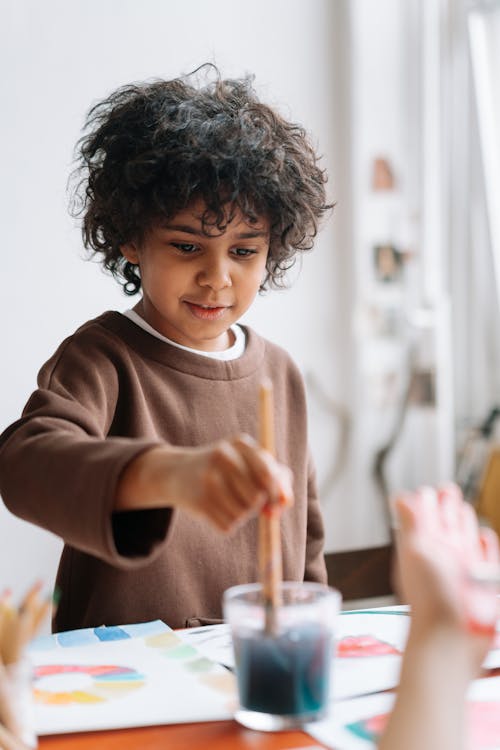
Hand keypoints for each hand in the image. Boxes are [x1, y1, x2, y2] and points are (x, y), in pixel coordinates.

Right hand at [116, 434, 292, 531]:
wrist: (179, 472)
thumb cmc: (226, 469)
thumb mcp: (249, 462)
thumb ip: (277, 478)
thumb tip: (285, 503)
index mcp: (240, 443)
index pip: (268, 473)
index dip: (276, 492)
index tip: (276, 501)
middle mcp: (222, 456)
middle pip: (256, 497)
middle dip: (257, 505)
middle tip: (248, 500)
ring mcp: (208, 478)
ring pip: (243, 514)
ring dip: (242, 515)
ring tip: (231, 502)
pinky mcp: (198, 501)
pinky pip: (227, 525)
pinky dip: (228, 523)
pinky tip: (217, 510)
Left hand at [394, 484, 498, 669]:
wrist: (452, 640)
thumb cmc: (430, 599)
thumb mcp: (416, 552)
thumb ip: (412, 524)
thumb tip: (402, 498)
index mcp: (423, 545)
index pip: (424, 517)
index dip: (427, 502)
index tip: (428, 491)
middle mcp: (443, 556)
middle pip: (446, 524)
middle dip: (447, 506)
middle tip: (447, 489)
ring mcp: (464, 568)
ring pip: (465, 536)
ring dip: (465, 521)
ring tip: (461, 508)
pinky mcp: (484, 582)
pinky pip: (487, 557)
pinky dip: (486, 544)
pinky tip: (482, 535)